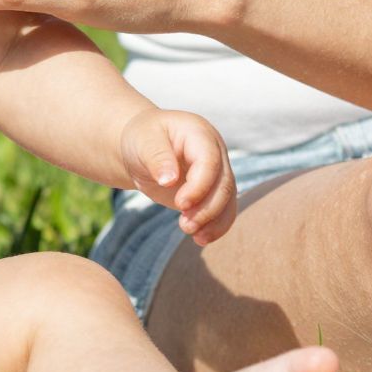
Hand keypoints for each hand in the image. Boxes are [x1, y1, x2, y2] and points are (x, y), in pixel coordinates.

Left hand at [118, 108, 236, 244]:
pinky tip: (200, 238)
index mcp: (199, 133)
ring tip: (192, 234)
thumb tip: (170, 180)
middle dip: (207, 208)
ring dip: (213, 221)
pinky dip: (216, 226)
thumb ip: (156, 157)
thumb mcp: (143, 142)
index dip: (199, 186)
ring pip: (228, 199)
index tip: (180, 204)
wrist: (143, 147)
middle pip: (224, 183)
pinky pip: (224, 209)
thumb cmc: (142, 139)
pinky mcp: (212, 189)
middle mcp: (215, 151)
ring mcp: (217, 170)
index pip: (210, 161)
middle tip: (184, 225)